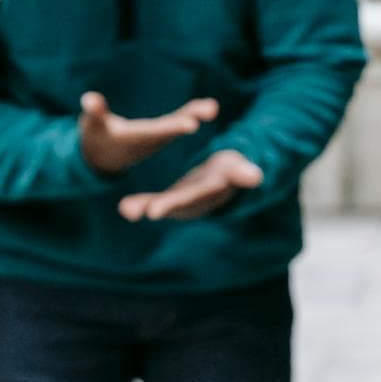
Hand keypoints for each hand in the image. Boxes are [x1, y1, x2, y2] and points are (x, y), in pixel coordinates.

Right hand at [77, 91, 216, 176]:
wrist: (103, 157)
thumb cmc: (95, 138)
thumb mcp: (93, 126)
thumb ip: (95, 113)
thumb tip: (90, 99)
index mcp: (136, 139)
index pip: (157, 131)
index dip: (173, 127)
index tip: (192, 124)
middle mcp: (150, 139)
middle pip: (173, 127)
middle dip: (189, 119)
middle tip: (210, 112)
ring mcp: (158, 135)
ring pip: (180, 122)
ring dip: (196, 114)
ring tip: (213, 107)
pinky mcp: (161, 130)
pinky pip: (180, 118)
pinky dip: (193, 112)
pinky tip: (210, 105)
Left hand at [118, 148, 264, 220]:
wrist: (229, 175)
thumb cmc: (235, 169)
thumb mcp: (239, 170)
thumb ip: (243, 174)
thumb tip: (257, 176)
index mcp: (212, 191)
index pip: (192, 198)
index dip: (174, 203)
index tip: (154, 211)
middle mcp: (196, 201)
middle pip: (176, 205)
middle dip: (159, 208)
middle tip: (135, 212)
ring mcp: (183, 203)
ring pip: (162, 206)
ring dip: (144, 208)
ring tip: (125, 209)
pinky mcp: (174, 200)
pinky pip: (155, 203)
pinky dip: (141, 205)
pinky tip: (124, 207)